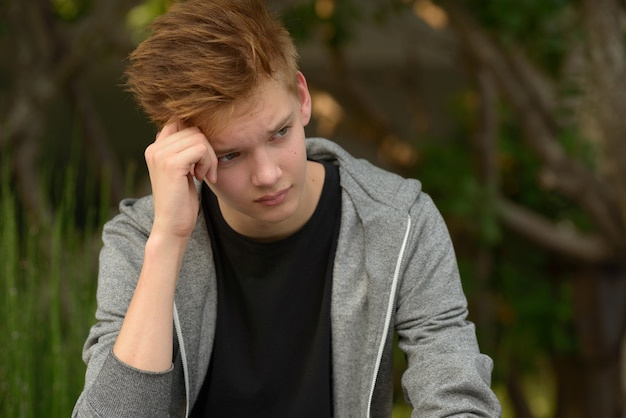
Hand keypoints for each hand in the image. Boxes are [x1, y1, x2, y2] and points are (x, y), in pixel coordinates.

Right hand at [144, 120, 217, 240]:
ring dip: (209, 157)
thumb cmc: (180, 201)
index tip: (200, 159)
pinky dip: (208, 162)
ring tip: (203, 175)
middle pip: (193, 129)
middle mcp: (154, 148)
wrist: (172, 226)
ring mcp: (161, 155)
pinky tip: (202, 178)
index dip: (197, 138)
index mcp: (155, 148)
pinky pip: (201, 149)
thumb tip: (199, 130)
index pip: (180, 122)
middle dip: (207, 149)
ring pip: (199, 138)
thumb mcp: (182, 171)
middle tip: (205, 171)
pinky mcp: (171, 164)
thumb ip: (184, 150)